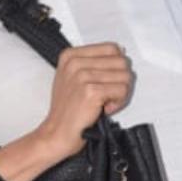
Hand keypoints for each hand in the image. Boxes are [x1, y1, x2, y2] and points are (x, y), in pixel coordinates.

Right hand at [36, 43, 132, 160]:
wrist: (57, 132)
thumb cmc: (67, 109)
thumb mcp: (75, 77)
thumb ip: (96, 63)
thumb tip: (121, 51)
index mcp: (70, 55)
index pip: (112, 48)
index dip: (116, 67)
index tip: (106, 81)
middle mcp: (75, 62)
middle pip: (121, 61)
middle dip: (121, 80)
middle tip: (108, 95)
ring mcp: (82, 76)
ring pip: (125, 76)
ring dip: (120, 93)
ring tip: (105, 102)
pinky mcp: (91, 91)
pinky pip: (122, 90)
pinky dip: (119, 102)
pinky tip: (104, 109)